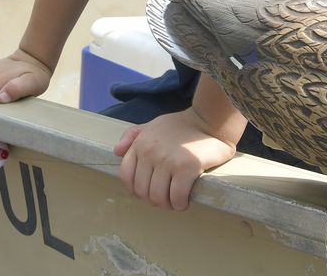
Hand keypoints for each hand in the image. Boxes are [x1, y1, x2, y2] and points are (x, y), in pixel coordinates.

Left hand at [114, 108, 237, 210]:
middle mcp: (150, 152)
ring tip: (175, 202)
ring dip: (167, 206)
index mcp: (141, 143)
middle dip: (153, 200)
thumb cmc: (182, 125)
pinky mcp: (187, 168)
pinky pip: (177, 197)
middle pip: (142, 191)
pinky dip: (180, 205)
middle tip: (165, 199)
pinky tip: (185, 201)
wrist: (209, 120)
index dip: (135, 190)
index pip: (126, 176)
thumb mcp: (153, 125)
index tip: (148, 192)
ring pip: (158, 197)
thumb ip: (133, 135)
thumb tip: (117, 151)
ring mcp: (167, 160)